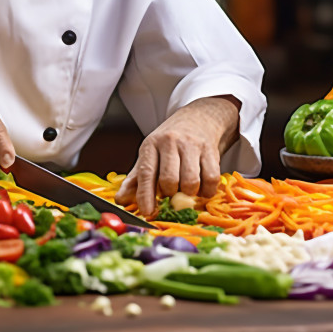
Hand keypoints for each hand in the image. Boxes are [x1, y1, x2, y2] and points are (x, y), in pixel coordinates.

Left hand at [115, 95, 238, 218]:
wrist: (198, 119)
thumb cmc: (169, 145)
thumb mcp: (149, 156)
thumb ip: (136, 180)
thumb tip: (121, 200)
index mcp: (151, 144)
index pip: (146, 173)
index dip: (146, 195)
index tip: (147, 212)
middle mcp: (171, 142)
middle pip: (170, 180)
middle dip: (170, 194)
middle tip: (172, 194)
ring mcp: (192, 145)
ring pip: (191, 182)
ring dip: (189, 194)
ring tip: (186, 189)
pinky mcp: (210, 150)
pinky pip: (211, 179)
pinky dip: (207, 191)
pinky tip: (201, 188)